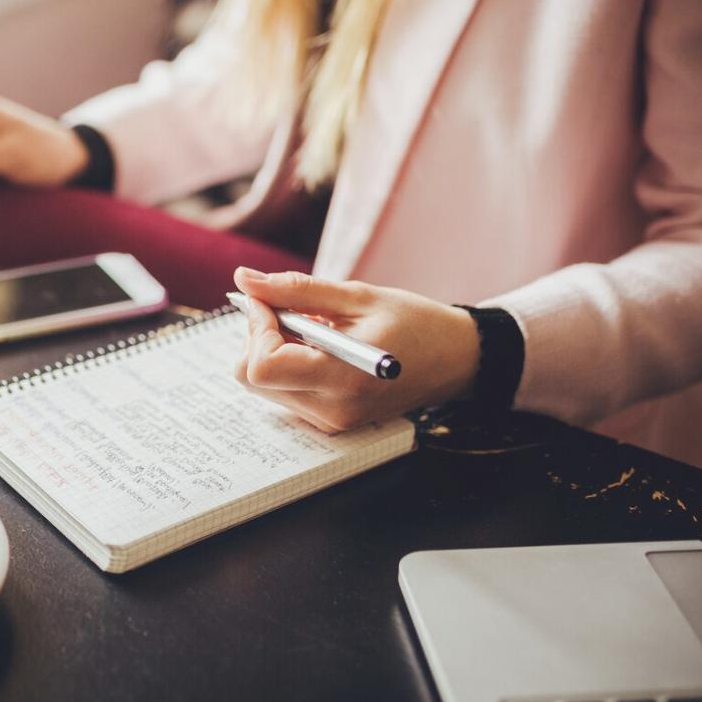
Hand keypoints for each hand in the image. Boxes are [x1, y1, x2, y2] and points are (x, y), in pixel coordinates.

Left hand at [232, 268, 480, 432]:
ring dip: (272, 348)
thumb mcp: (357, 296)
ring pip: (263, 385)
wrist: (457, 361)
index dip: (255, 326)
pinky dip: (287, 363)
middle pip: (252, 378)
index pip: (263, 366)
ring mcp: (330, 421)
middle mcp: (331, 411)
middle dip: (257, 337)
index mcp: (342, 379)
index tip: (268, 298)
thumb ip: (296, 289)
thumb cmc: (416, 323)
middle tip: (288, 308)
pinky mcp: (330, 421)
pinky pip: (284, 391)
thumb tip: (244, 279)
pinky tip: (319, 344)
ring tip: (314, 326)